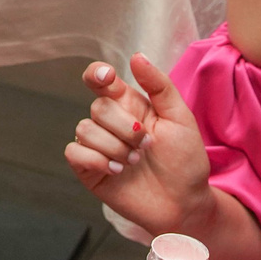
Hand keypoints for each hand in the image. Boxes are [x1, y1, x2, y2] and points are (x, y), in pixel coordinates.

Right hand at [63, 53, 212, 238]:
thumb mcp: (180, 119)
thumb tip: (137, 56)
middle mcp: (110, 123)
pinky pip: (74, 152)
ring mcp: (98, 146)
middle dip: (124, 127)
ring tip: (135, 162)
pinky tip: (117, 170)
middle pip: (97, 107)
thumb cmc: (185, 161)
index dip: (97, 74)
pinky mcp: (90, 169)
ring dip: (114, 146)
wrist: (185, 203)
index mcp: (129, 105)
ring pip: (84, 129)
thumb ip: (159, 86)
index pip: (100, 80)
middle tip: (146, 144)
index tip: (107, 77)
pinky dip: (96, 159)